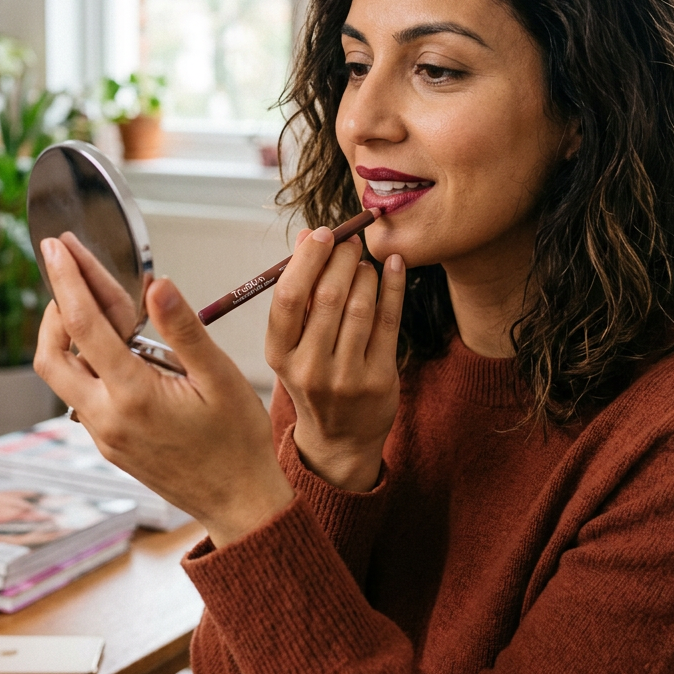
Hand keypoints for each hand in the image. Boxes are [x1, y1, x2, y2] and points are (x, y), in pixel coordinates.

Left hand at [34, 237, 293, 547]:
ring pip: (62, 377)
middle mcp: (107, 418)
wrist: (240, 503)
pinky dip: (87, 361)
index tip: (56, 247)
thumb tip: (156, 283)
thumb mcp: (221, 378)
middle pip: (50, 355)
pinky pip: (81, 395)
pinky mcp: (109, 444)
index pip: (84, 325)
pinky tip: (117, 347)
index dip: (67, 279)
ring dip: (68, 336)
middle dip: (54, 307)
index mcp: (133, 396)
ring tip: (100, 305)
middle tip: (71, 272)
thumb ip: (183, 328)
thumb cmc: (238, 442)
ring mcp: (103, 435)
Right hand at [265, 227, 405, 491]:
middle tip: (349, 240)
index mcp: (279, 355)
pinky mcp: (379, 380)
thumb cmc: (312, 376)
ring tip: (364, 263)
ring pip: (361, 307)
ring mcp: (346, 377)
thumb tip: (307, 236)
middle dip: (342, 259)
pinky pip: (389, 322)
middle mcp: (309, 368)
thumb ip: (299, 291)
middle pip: (327, 298)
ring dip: (366, 274)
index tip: (322, 234)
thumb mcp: (293, 343)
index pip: (288, 298)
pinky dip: (394, 287)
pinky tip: (394, 266)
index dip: (307, 260)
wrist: (339, 439)